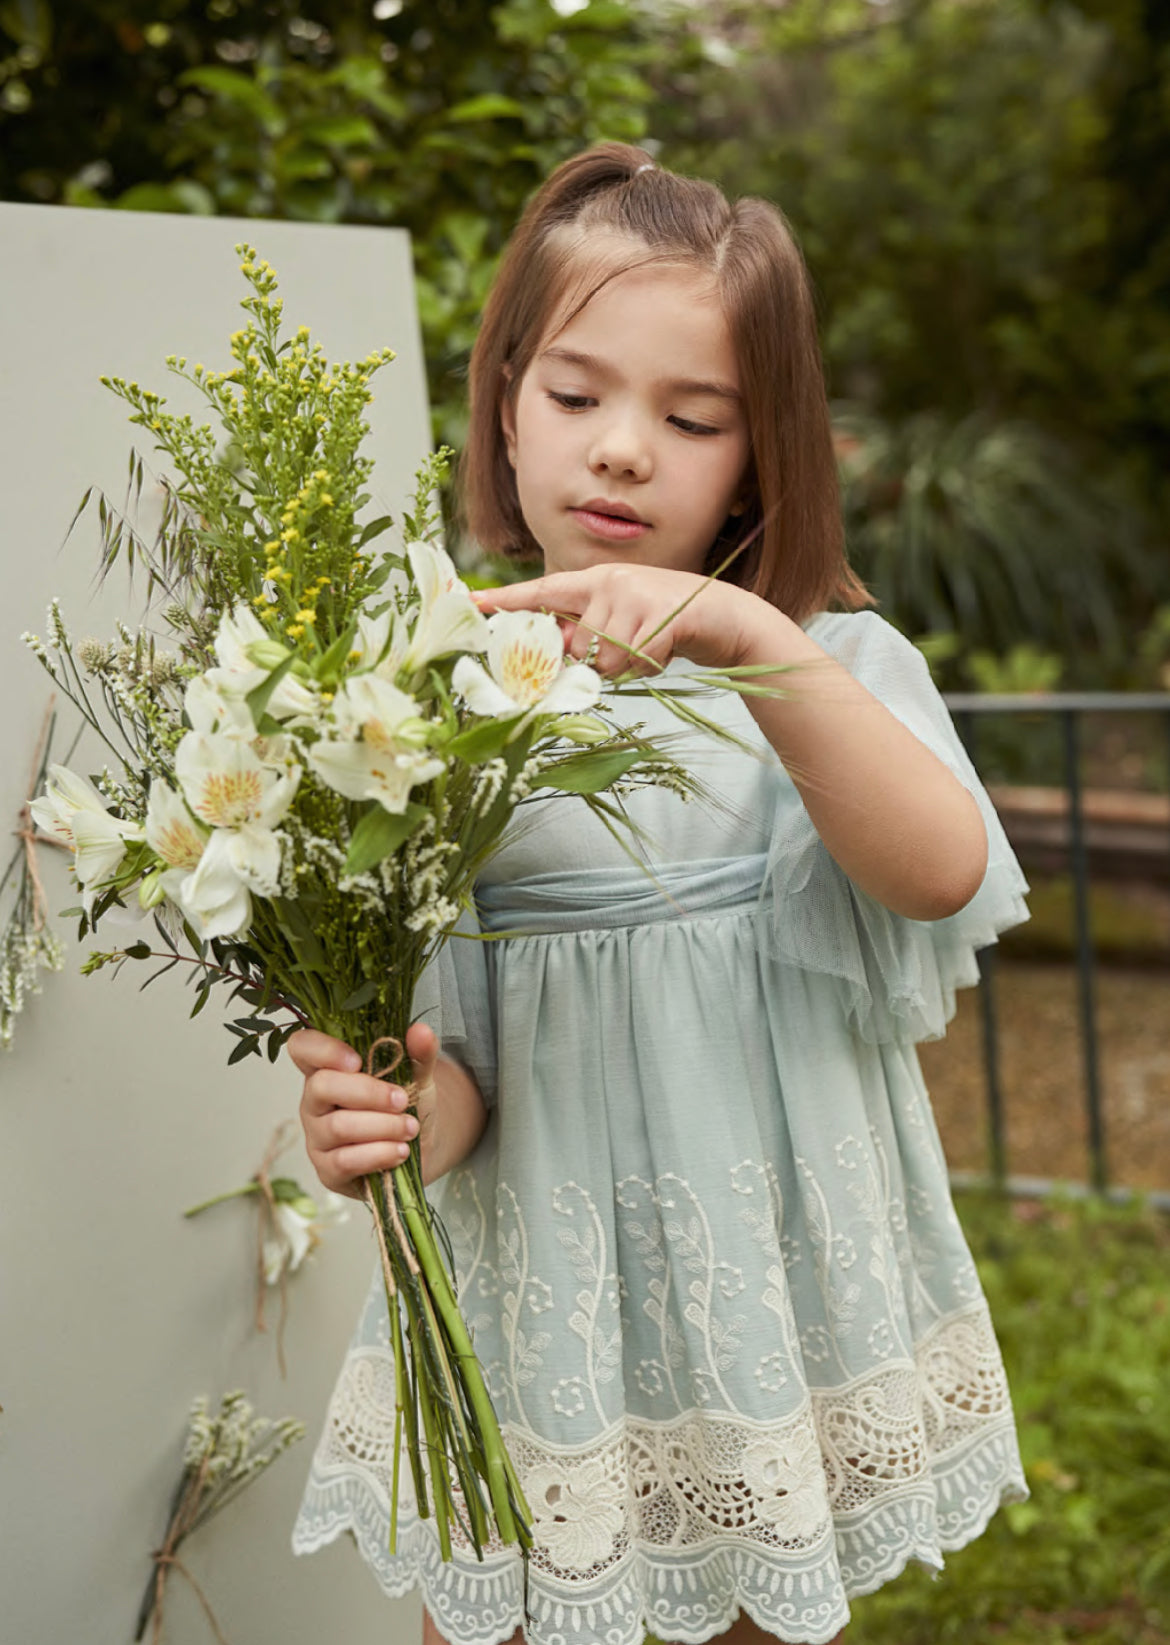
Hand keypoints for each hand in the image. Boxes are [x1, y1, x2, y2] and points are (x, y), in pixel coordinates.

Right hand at [290, 1021, 440, 1199]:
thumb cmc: (404, 1104)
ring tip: (410, 1128)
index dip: (322, 1049)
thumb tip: (421, 1031)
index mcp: (327, 1068)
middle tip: (401, 1099)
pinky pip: (344, 1161)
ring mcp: (317, 1137)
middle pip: (321, 1086)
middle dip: (368, 1092)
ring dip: (381, 1126)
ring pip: (338, 1126)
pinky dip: (378, 1154)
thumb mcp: (417, 1075)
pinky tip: (400, 1151)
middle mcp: (314, 1101)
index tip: (358, 1060)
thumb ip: (419, 1053)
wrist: (418, 1145)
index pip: (302, 1047)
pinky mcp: (327, 1170)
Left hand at [475, 564, 766, 676]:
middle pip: (577, 644)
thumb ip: (587, 632)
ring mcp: (636, 593)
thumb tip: (554, 653)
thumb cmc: (668, 625)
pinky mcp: (661, 613)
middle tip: (631, 648)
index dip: (507, 600)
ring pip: (605, 658)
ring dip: (628, 666)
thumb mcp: (623, 623)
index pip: (543, 591)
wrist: (727, 617)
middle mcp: (611, 580)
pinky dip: (650, 665)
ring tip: (651, 646)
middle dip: (598, 660)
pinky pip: (635, 660)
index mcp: (596, 579)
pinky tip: (667, 648)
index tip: (471, 603)